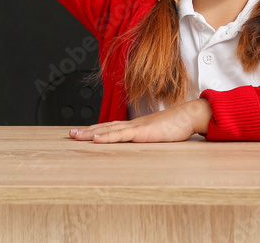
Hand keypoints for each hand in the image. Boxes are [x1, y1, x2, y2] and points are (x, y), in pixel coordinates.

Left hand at [68, 98, 212, 142]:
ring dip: (91, 133)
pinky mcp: (142, 132)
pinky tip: (96, 139)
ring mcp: (136, 127)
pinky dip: (107, 137)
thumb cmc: (177, 125)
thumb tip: (143, 143)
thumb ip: (150, 137)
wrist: (189, 116)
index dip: (96, 129)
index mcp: (136, 126)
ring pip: (108, 130)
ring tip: (76, 136)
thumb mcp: (159, 134)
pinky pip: (121, 135)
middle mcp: (132, 124)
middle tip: (71, 134)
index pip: (111, 127)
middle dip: (87, 131)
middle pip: (105, 127)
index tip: (83, 132)